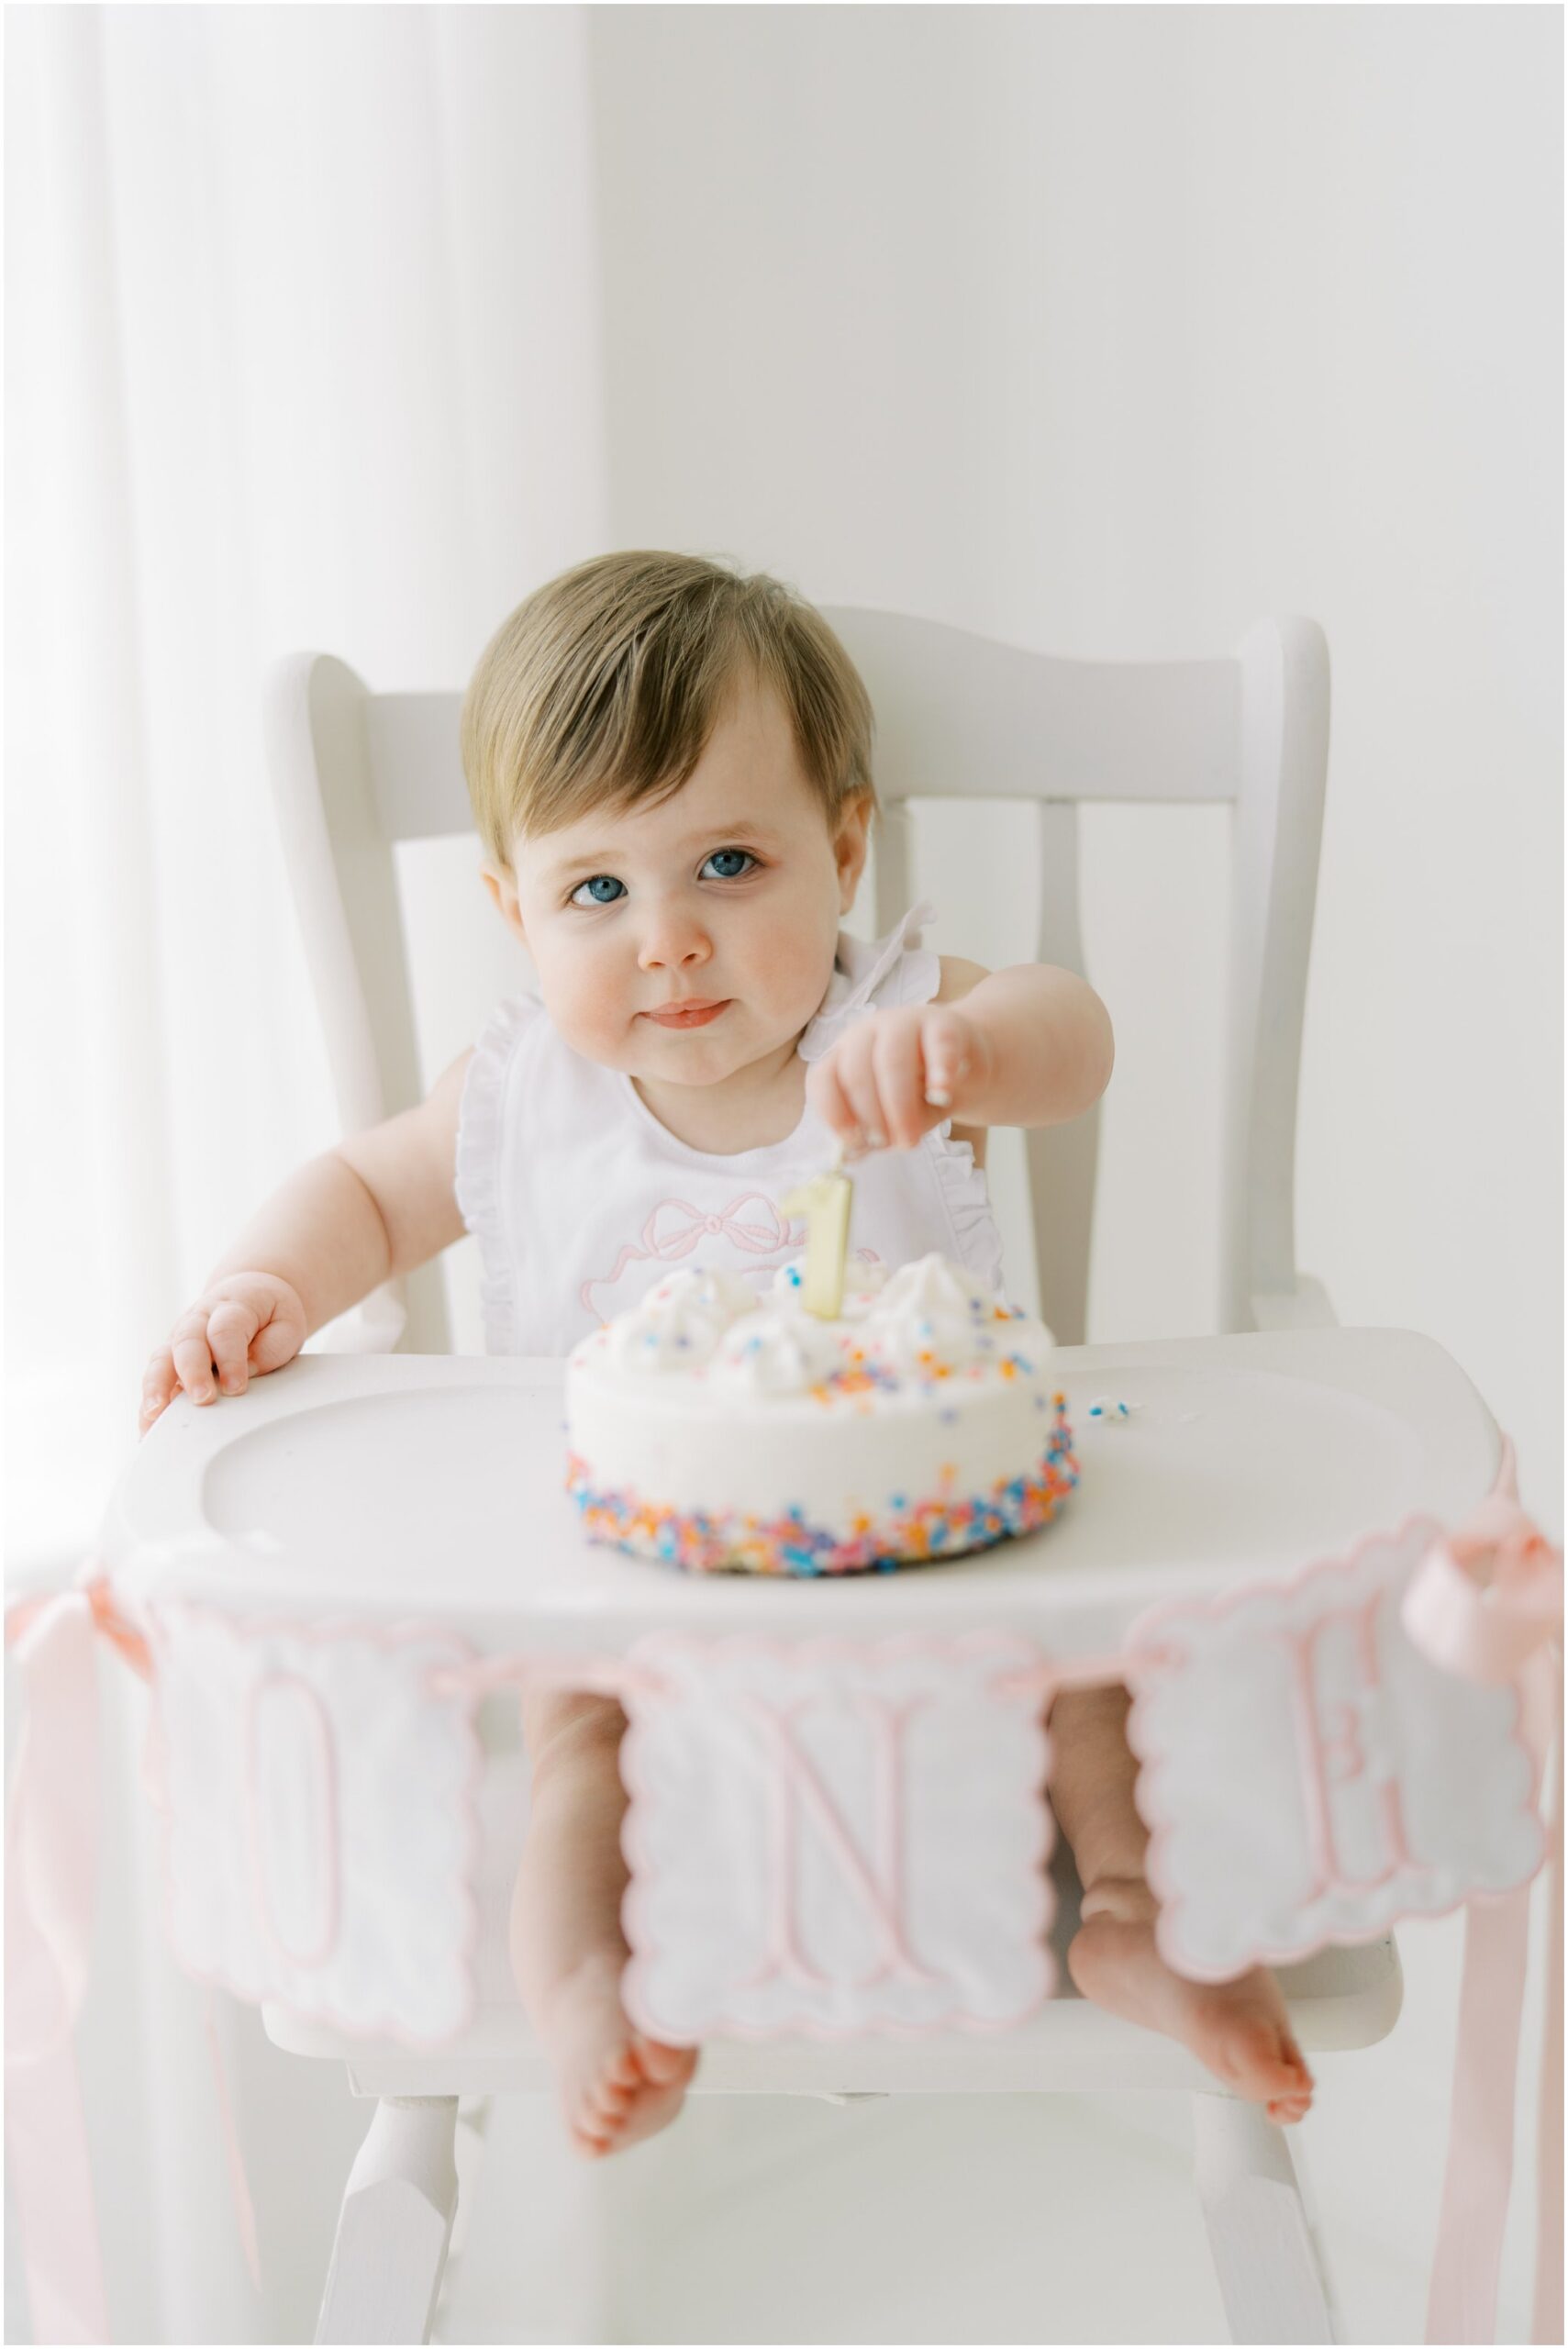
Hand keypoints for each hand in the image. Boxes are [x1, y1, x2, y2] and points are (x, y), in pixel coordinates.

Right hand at [139, 1272, 307, 1435]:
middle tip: (202, 1399)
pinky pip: (154, 1379)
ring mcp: (180, 1337)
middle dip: (192, 1372)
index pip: (225, 1331)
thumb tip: (248, 1371)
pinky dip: (148, 1403)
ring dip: (156, 1387)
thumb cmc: (269, 1314)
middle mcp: (199, 1319)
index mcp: (231, 1307)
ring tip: (156, 1415)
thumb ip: (272, 1347)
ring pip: (161, 1359)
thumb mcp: (286, 1322)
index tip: (236, 1388)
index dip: (230, 1360)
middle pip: (187, 1342)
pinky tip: (148, 1428)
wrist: (248, 1292)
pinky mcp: (170, 1357)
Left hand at [805, 1003, 986, 1158]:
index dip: (833, 1111)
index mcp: (845, 1055)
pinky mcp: (945, 1025)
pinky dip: (939, 1070)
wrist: (968, 1066)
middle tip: (892, 1144)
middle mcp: (868, 1034)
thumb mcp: (893, 1117)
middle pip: (856, 1071)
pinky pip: (939, 1044)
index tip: (853, 1140)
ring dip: (899, 1104)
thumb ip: (872, 1135)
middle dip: (871, 1115)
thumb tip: (849, 1157)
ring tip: (912, 1137)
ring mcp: (905, 1023)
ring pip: (892, 1059)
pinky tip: (941, 1095)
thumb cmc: (921, 1093)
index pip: (823, 1078)